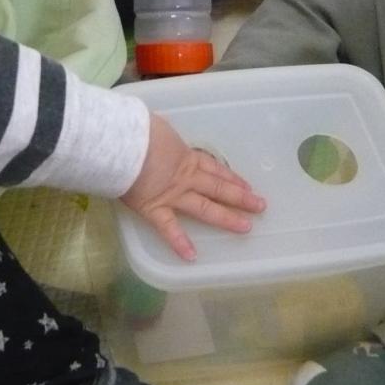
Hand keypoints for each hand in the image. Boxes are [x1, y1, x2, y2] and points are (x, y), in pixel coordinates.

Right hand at [120, 113, 266, 260]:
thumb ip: (161, 135)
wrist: (124, 142)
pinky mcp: (155, 208)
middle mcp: (185, 177)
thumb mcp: (157, 127)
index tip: (246, 185)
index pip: (214, 168)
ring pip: (205, 208)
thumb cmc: (138, 130)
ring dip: (226, 218)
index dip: (231, 177)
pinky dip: (179, 243)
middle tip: (260, 206)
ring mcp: (173, 194)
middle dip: (241, 197)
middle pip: (218, 188)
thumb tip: (158, 132)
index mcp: (185, 156)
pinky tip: (192, 257)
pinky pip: (169, 228)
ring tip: (245, 228)